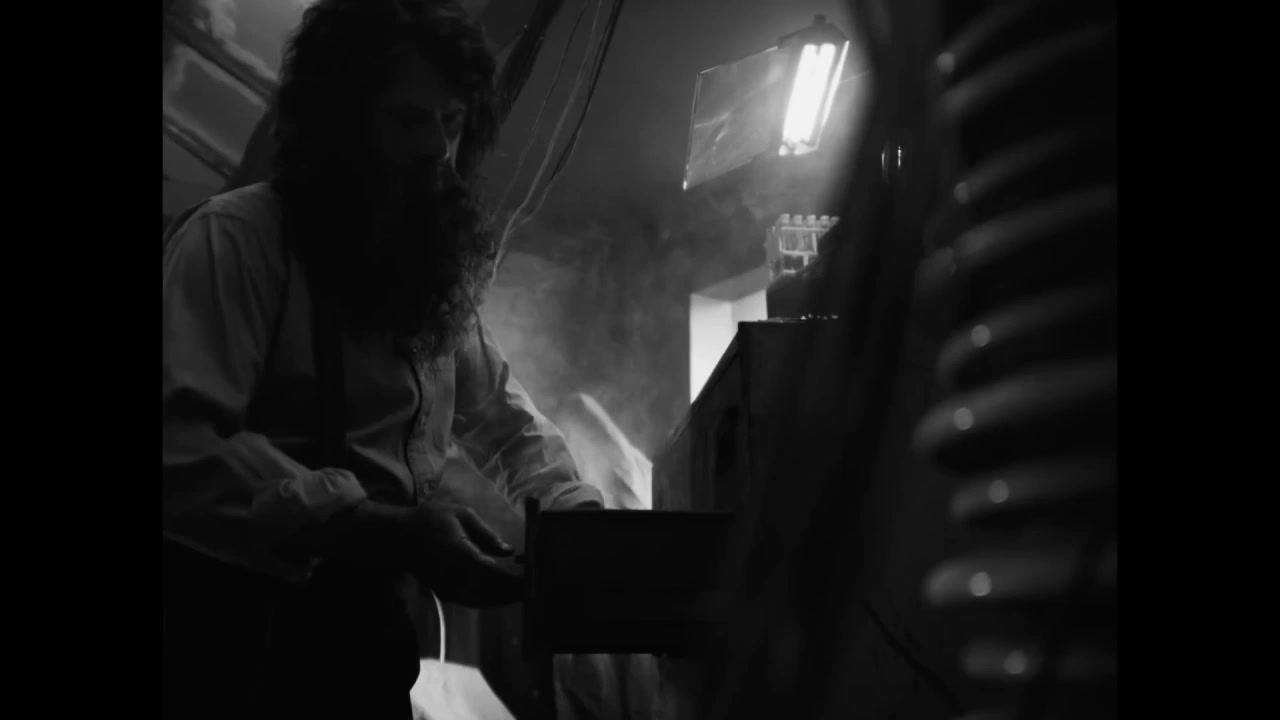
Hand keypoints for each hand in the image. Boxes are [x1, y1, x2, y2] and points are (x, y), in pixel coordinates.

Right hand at [399, 498, 524, 607]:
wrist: (397, 538)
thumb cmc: (429, 519)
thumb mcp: (459, 514)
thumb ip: (485, 533)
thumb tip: (508, 551)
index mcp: (458, 553)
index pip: (492, 573)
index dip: (514, 579)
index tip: (533, 576)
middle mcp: (454, 576)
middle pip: (491, 592)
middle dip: (514, 591)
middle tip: (536, 585)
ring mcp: (448, 588)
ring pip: (484, 600)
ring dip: (505, 597)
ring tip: (524, 588)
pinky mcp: (446, 594)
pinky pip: (473, 601)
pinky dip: (491, 598)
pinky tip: (504, 590)